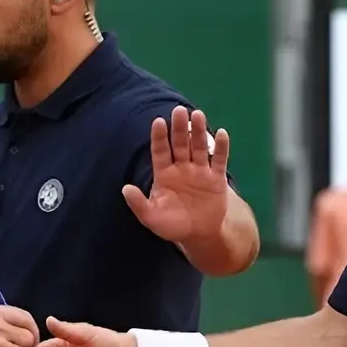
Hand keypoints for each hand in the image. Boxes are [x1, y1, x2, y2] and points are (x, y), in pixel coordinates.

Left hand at [124, 107, 231, 249]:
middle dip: (179, 128)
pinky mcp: (216, 178)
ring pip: (198, 147)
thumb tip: (125, 188)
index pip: (160, 151)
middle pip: (180, 144)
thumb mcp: (152, 218)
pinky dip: (221, 148)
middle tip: (178, 110)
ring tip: (197, 115)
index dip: (159, 137)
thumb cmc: (173, 225)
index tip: (158, 122)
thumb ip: (139, 204)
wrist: (199, 235)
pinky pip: (219, 160)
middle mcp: (181, 168)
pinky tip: (221, 133)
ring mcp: (200, 171)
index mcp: (164, 174)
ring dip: (198, 132)